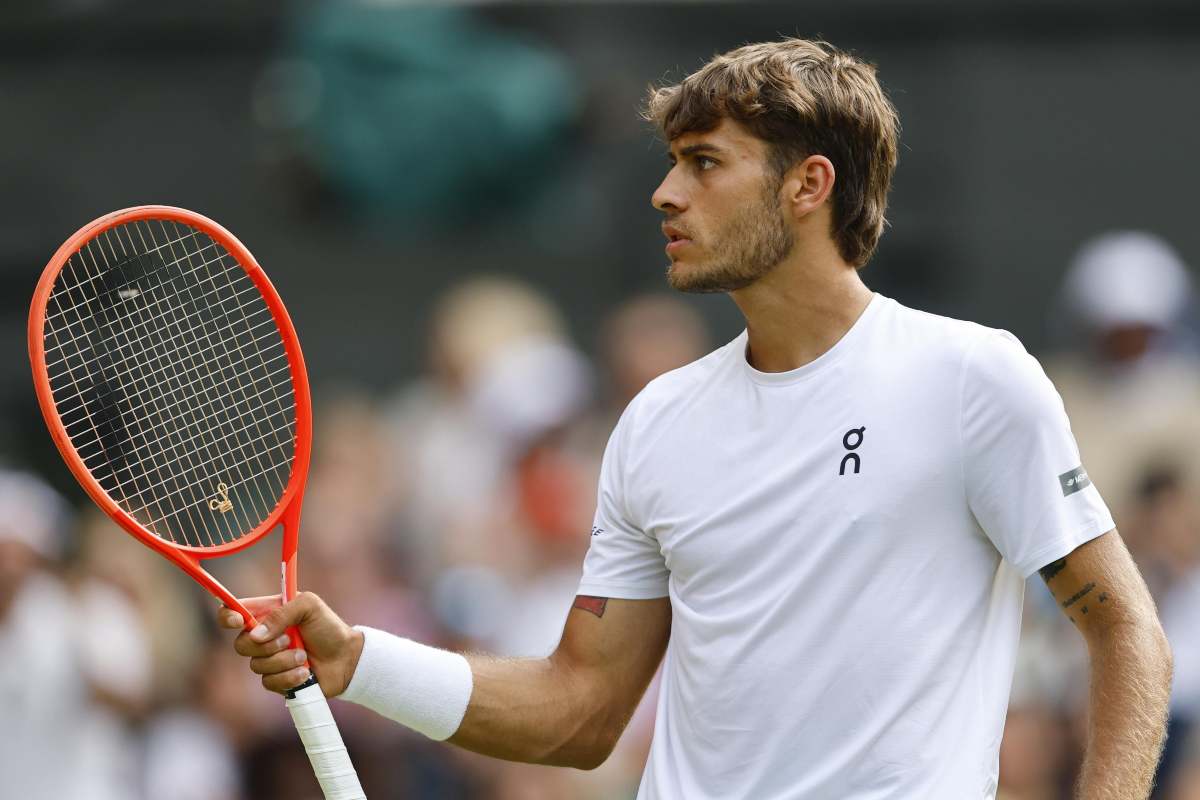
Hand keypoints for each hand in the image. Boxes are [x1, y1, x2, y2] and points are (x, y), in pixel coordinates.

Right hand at [218, 592, 364, 697]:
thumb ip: (283, 613)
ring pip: (256, 665)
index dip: (227, 616)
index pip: (232, 612)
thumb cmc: (329, 627)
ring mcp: (268, 660)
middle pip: (240, 644)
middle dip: (265, 645)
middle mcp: (263, 637)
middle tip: (289, 640)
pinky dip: (289, 676)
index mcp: (267, 614)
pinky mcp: (276, 681)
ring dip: (283, 661)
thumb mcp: (310, 606)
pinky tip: (305, 672)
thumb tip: (257, 635)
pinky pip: (269, 682)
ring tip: (304, 656)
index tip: (239, 621)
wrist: (346, 658)